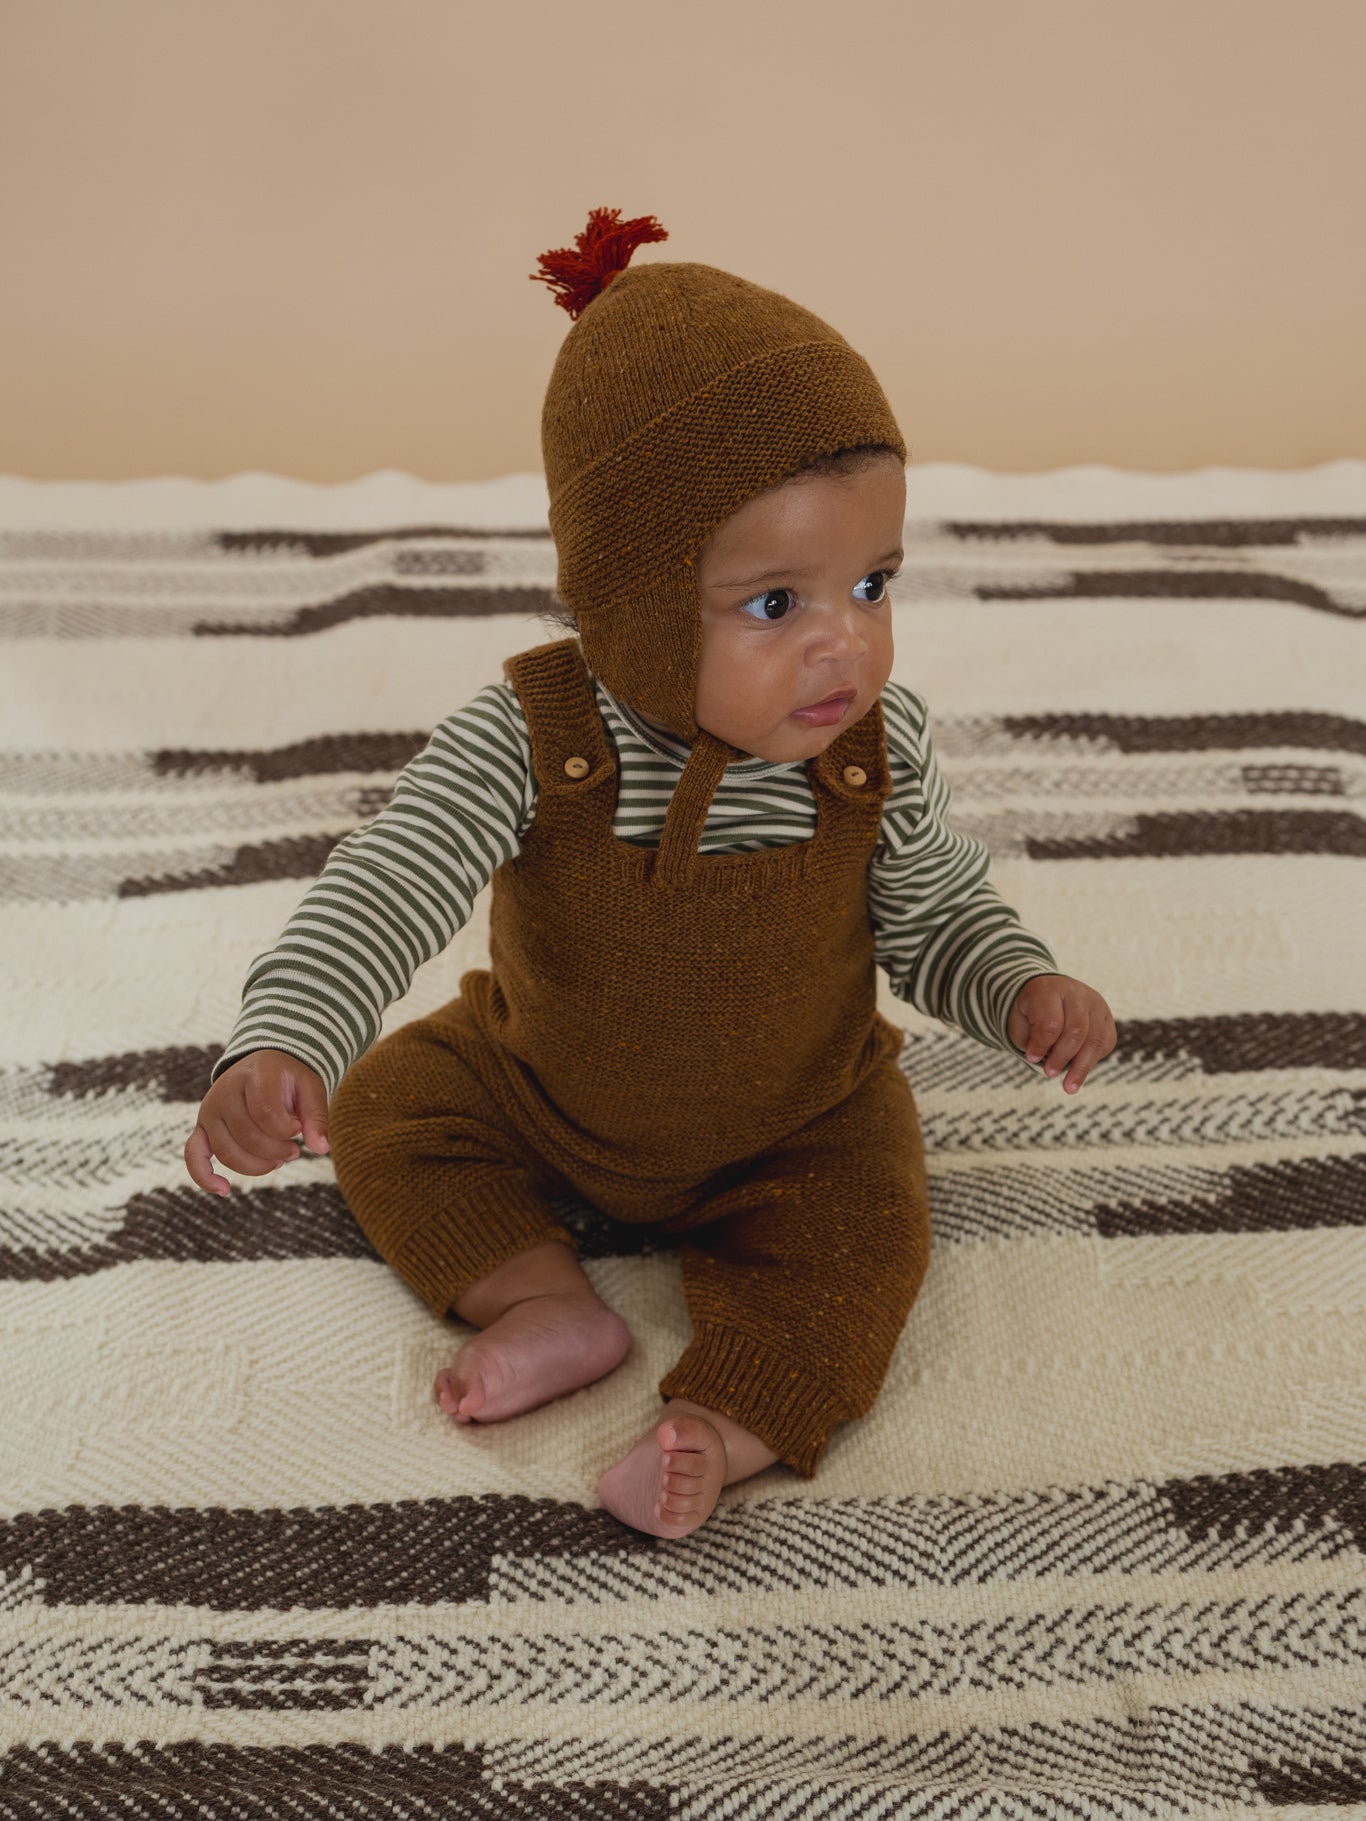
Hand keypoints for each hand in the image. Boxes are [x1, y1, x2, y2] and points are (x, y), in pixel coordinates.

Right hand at [184, 1049, 329, 1195]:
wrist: (263, 1065)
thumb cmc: (289, 1080)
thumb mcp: (310, 1089)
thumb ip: (316, 1117)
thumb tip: (321, 1149)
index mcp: (254, 1074)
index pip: (265, 1112)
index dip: (286, 1130)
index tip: (298, 1128)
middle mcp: (224, 1091)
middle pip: (247, 1135)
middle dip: (276, 1151)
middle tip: (295, 1151)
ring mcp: (209, 1111)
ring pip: (226, 1151)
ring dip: (256, 1166)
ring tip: (278, 1161)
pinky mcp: (201, 1128)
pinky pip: (193, 1155)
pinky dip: (204, 1176)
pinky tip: (224, 1190)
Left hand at [1007, 974, 1115, 1093]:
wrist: (1049, 990)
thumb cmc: (1031, 1010)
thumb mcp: (1019, 1019)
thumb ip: (1029, 1037)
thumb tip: (1044, 1058)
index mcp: (1051, 990)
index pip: (1052, 1022)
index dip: (1042, 1044)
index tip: (1031, 1058)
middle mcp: (1077, 994)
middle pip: (1077, 1031)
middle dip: (1062, 1057)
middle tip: (1049, 1073)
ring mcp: (1096, 1005)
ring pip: (1096, 1039)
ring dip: (1081, 1067)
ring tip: (1069, 1087)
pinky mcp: (1107, 1018)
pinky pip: (1105, 1043)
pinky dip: (1092, 1061)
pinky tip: (1078, 1073)